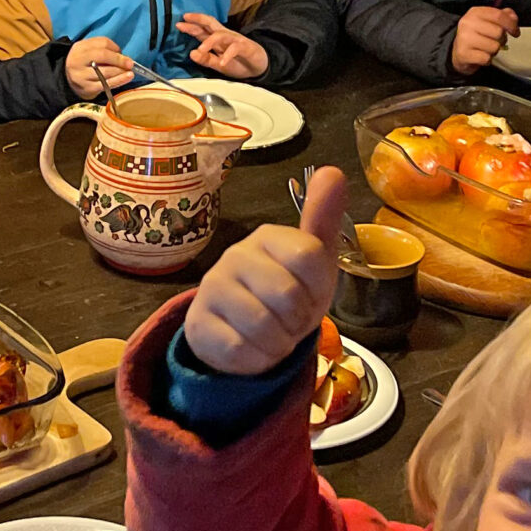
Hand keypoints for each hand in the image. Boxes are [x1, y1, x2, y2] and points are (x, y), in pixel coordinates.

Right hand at [66, 36, 133, 100]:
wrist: (69, 80)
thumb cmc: (85, 63)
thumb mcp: (89, 51)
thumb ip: (104, 49)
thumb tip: (123, 57)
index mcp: (79, 47)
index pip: (102, 43)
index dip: (115, 48)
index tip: (122, 53)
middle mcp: (78, 60)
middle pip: (103, 55)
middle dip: (119, 59)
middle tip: (130, 63)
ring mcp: (81, 76)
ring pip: (105, 72)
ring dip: (121, 71)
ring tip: (129, 71)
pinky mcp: (87, 88)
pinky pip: (106, 84)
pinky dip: (119, 80)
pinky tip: (127, 78)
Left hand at [180, 13, 269, 79]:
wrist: (259, 67)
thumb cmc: (238, 62)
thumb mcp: (218, 64)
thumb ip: (206, 59)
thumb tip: (192, 54)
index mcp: (217, 39)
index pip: (202, 29)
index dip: (191, 26)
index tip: (179, 24)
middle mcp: (225, 36)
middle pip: (210, 23)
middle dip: (198, 19)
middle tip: (186, 18)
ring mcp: (235, 40)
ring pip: (221, 35)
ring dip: (210, 42)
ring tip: (201, 49)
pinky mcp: (245, 47)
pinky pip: (235, 49)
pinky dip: (228, 55)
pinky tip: (222, 62)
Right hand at [184, 165, 344, 374]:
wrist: (245, 334)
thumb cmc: (286, 291)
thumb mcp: (314, 260)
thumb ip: (322, 218)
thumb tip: (333, 170)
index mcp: (267, 237)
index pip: (310, 257)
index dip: (318, 287)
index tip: (308, 293)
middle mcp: (235, 255)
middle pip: (288, 296)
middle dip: (299, 320)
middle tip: (290, 320)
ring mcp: (212, 289)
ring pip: (264, 327)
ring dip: (279, 343)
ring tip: (273, 335)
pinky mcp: (197, 325)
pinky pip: (241, 351)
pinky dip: (257, 360)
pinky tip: (252, 349)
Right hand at [449, 6, 517, 74]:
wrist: (457, 50)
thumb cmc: (476, 35)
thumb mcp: (488, 21)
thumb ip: (503, 16)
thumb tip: (513, 18)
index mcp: (475, 12)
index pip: (498, 15)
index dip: (511, 24)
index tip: (515, 32)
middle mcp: (468, 23)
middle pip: (498, 32)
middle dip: (502, 39)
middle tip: (496, 41)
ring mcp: (464, 38)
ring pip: (494, 47)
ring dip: (494, 51)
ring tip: (486, 49)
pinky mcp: (463, 54)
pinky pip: (486, 58)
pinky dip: (487, 60)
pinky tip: (481, 56)